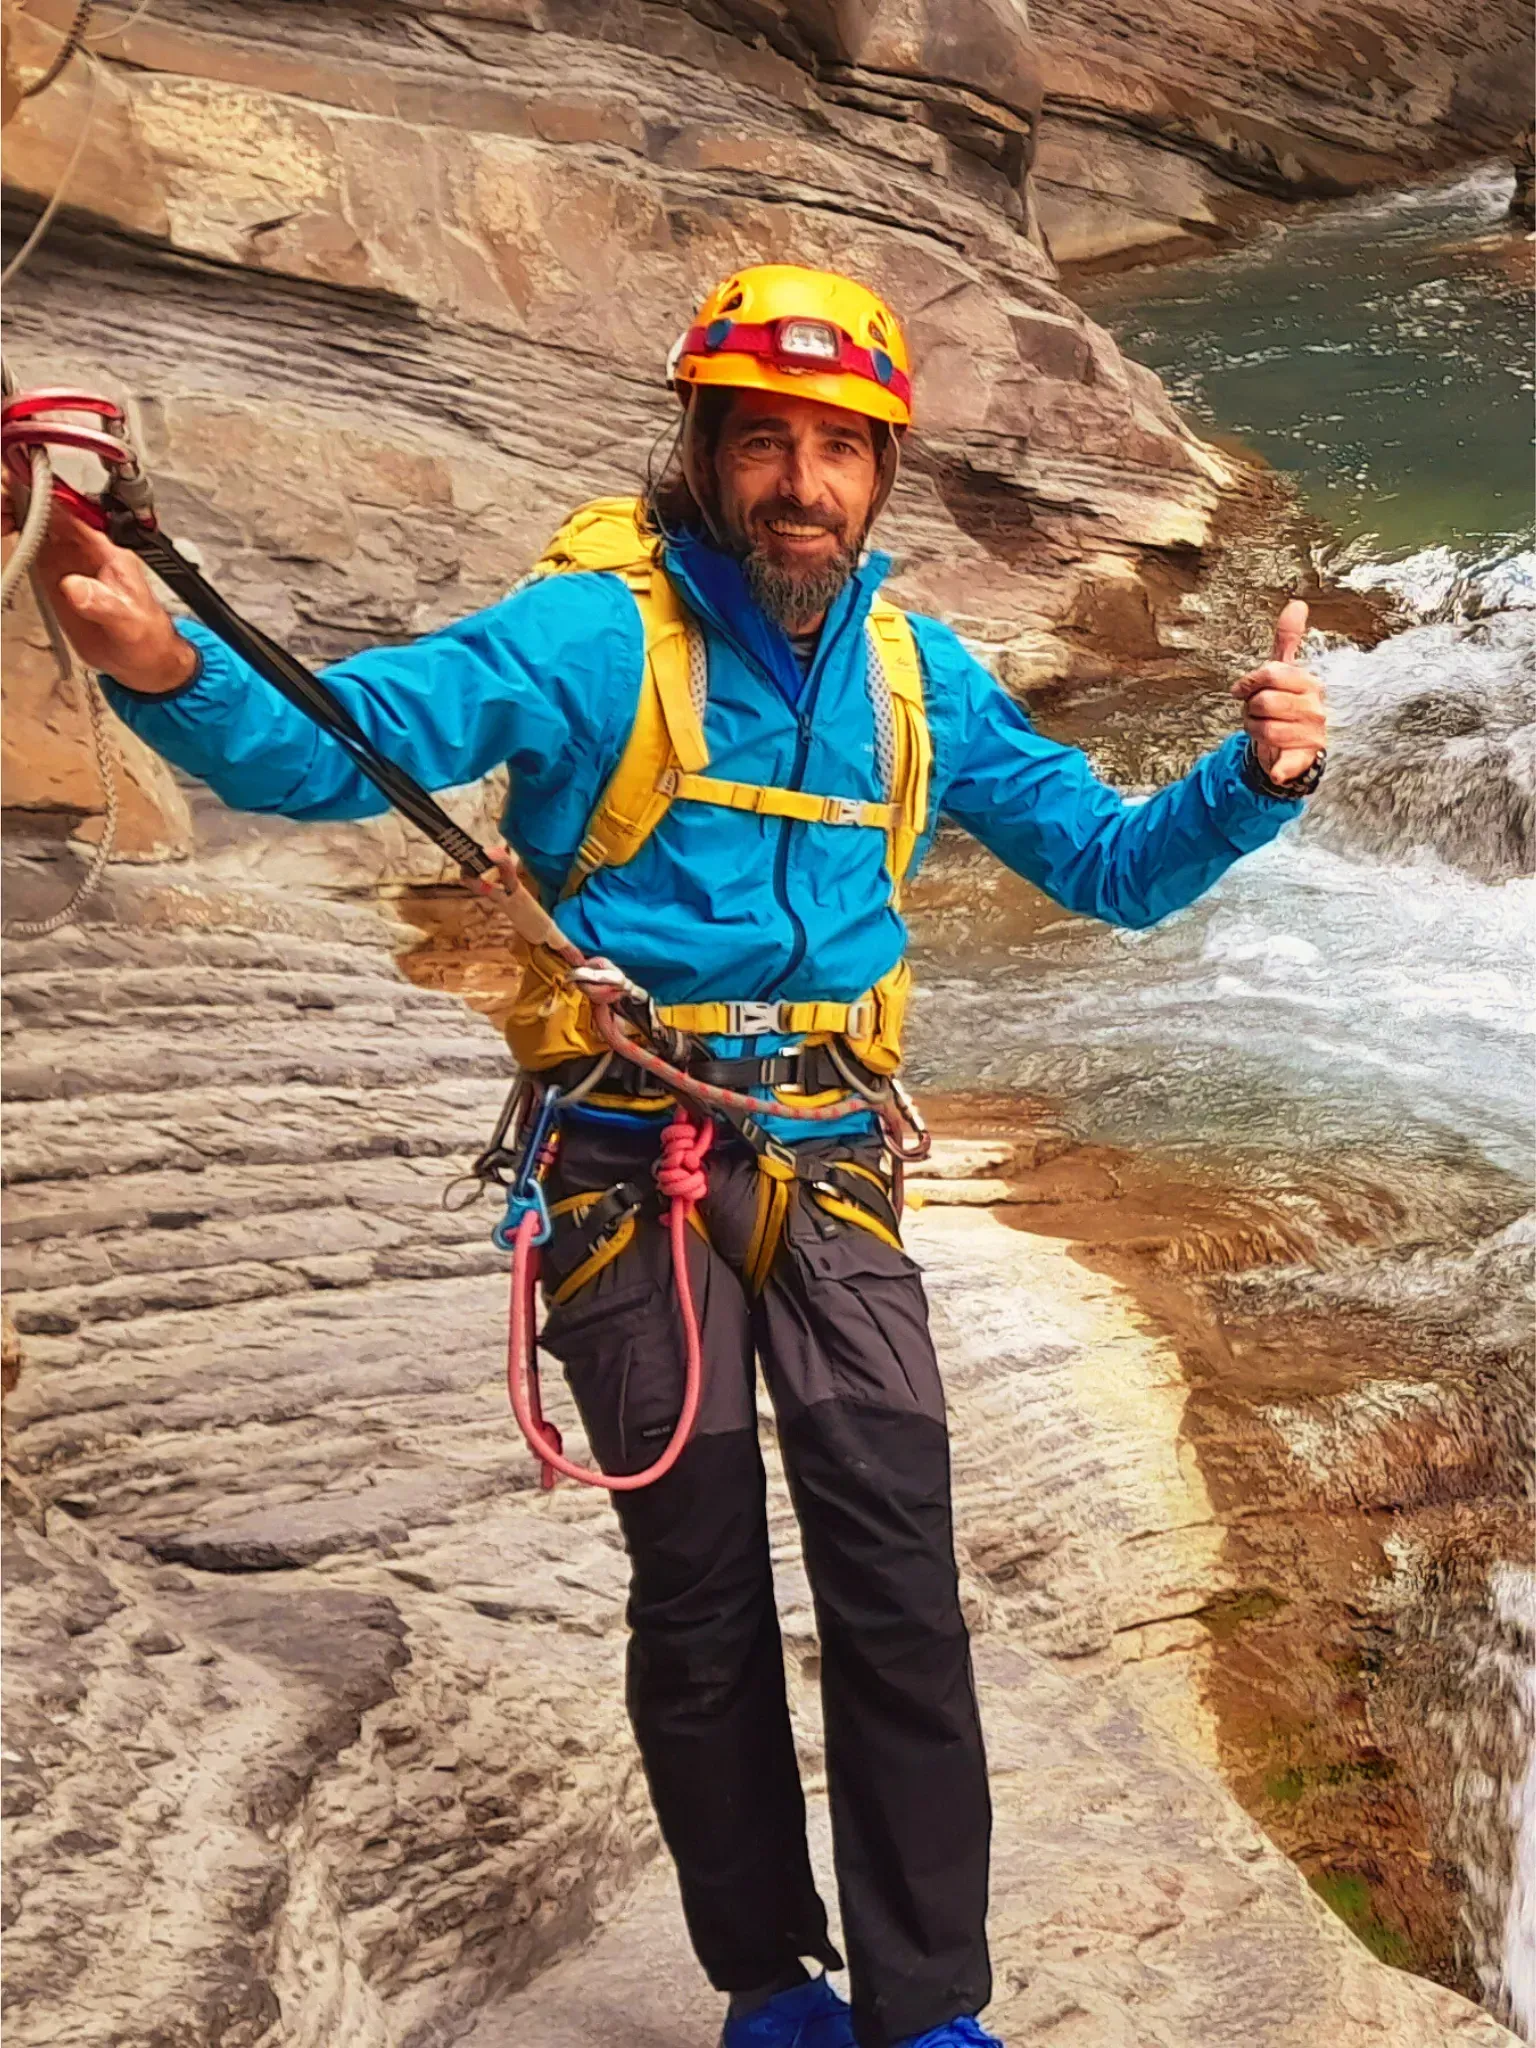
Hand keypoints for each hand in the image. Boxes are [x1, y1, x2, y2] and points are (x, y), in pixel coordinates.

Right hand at [3, 479, 195, 694]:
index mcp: (106, 552)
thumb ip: (102, 603)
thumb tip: (73, 586)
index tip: (22, 490)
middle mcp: (84, 553)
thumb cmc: (146, 636)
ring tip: (1, 518)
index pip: (72, 517)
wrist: (143, 660)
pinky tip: (5, 533)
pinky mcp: (56, 580)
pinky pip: (31, 552)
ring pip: (36, 530)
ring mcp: (68, 564)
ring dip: (15, 517)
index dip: (46, 500)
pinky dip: (16, 541)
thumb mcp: (128, 621)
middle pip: (48, 516)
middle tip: (3, 504)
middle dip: (23, 503)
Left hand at [1230, 599, 1326, 784]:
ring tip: (1262, 728)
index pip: (1271, 673)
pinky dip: (1280, 769)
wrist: (1293, 743)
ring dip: (1253, 729)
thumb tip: (1296, 605)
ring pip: (1263, 729)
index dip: (1249, 682)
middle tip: (1256, 712)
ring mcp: (1312, 735)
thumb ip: (1288, 640)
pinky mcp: (1303, 760)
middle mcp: (1316, 709)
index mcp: (1310, 683)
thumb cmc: (1284, 704)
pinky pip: (1288, 764)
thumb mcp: (1283, 672)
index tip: (1242, 690)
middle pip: (1263, 702)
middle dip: (1250, 709)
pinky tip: (1276, 770)